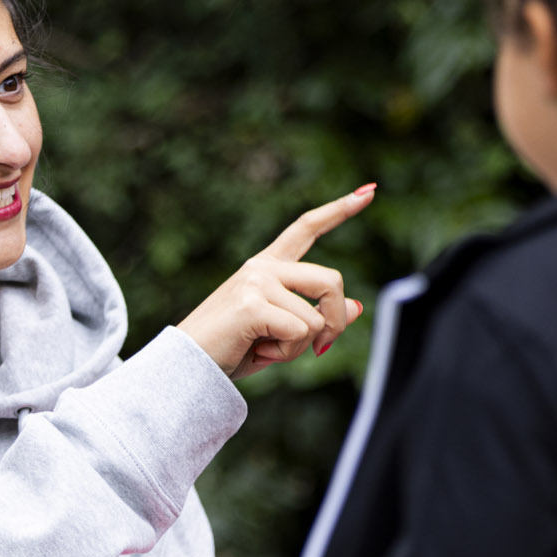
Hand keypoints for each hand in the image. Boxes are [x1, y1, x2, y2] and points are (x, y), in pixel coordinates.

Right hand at [178, 185, 372, 378]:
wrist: (187, 366)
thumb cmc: (231, 350)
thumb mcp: (281, 333)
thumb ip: (315, 316)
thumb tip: (355, 307)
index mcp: (266, 267)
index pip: (306, 228)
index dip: (339, 210)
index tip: (368, 191)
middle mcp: (262, 268)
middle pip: (331, 281)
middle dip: (334, 321)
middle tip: (319, 347)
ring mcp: (256, 282)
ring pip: (316, 317)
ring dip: (299, 347)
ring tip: (265, 349)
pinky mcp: (252, 304)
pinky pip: (299, 332)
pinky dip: (285, 353)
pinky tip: (258, 352)